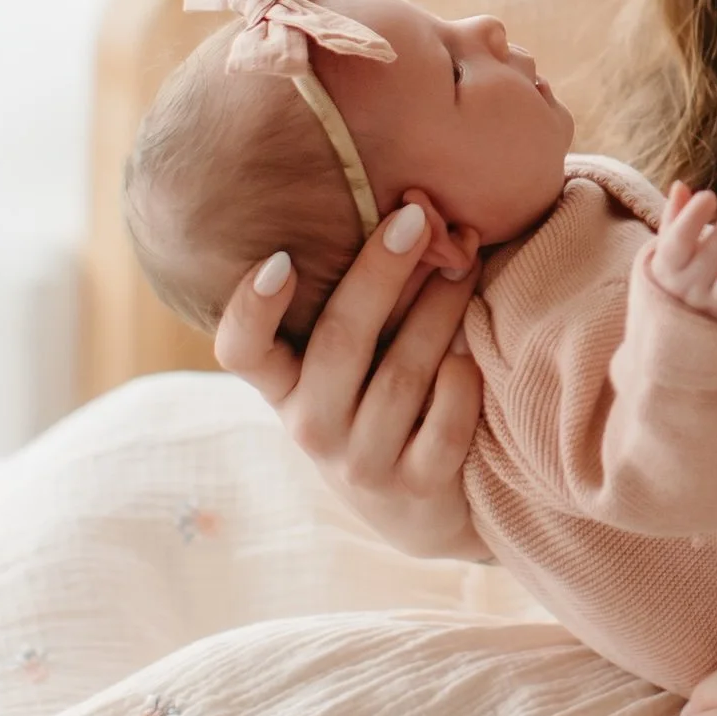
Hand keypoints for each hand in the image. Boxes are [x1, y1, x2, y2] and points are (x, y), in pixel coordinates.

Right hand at [213, 203, 483, 555]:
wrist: (420, 507)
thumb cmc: (383, 400)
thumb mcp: (356, 358)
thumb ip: (368, 299)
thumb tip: (419, 209)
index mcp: (284, 386)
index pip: (242, 352)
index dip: (252, 310)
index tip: (281, 259)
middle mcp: (311, 427)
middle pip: (338, 343)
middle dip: (380, 274)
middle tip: (416, 218)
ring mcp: (362, 463)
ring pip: (401, 376)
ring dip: (439, 312)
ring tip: (465, 265)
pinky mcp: (415, 488)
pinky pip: (443, 424)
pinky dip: (462, 381)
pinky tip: (474, 350)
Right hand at [648, 181, 716, 331]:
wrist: (682, 333)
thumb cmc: (680, 274)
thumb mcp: (669, 249)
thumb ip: (675, 218)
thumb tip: (680, 186)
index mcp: (669, 267)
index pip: (676, 243)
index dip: (691, 220)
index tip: (708, 196)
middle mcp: (692, 289)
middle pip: (711, 260)